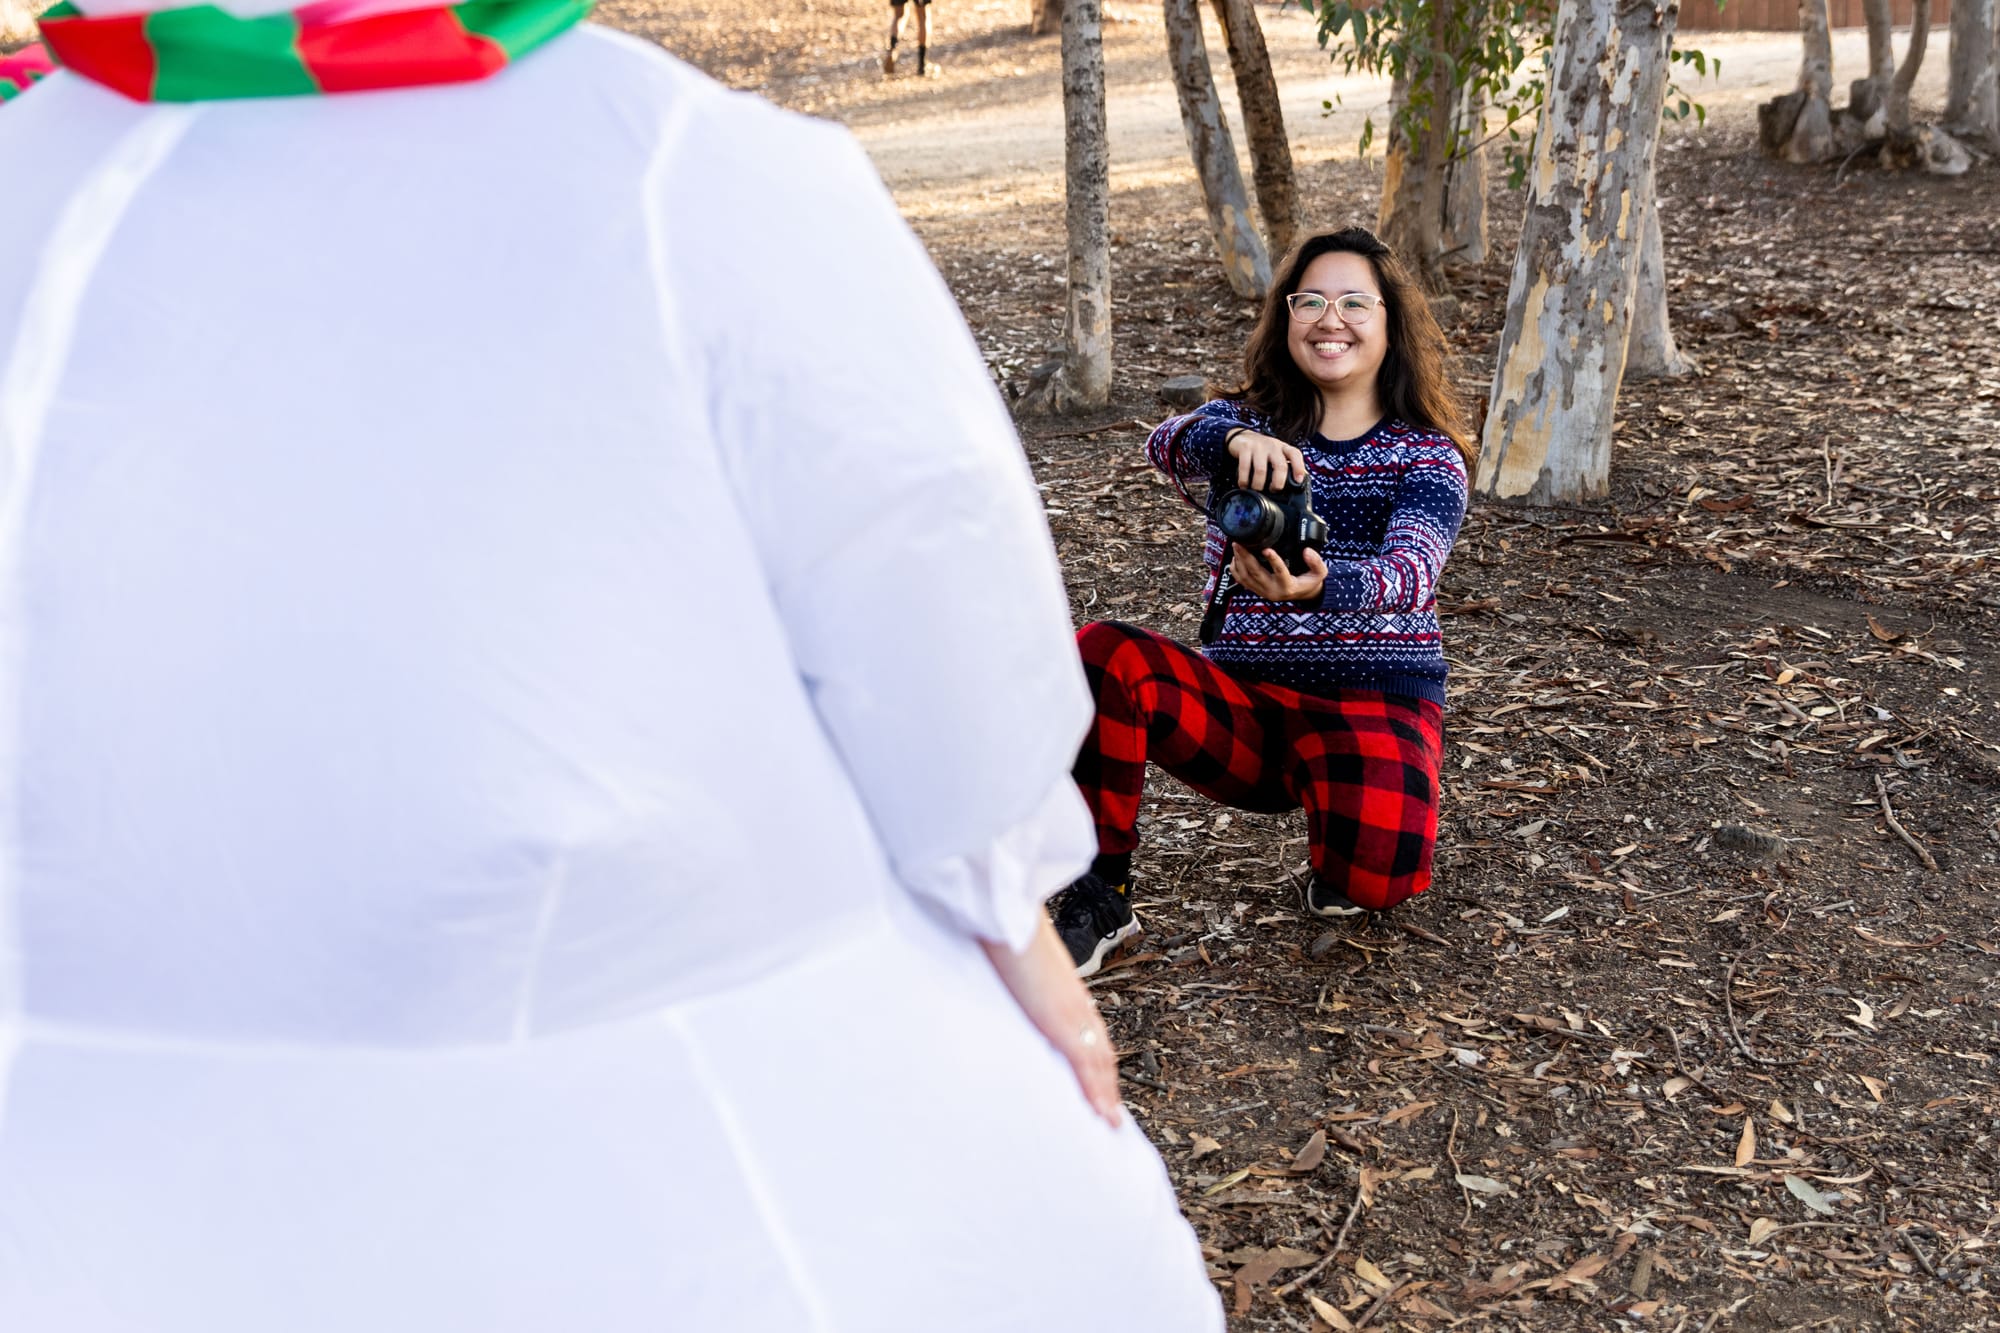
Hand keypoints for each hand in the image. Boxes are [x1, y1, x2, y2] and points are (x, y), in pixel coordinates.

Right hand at [981, 917, 1121, 1126]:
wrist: (1007, 914)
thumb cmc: (1008, 929)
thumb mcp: (1018, 959)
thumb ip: (1023, 982)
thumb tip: (1010, 992)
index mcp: (1067, 989)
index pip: (1091, 1033)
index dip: (1099, 1061)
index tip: (1101, 1082)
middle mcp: (1077, 1003)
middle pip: (1102, 1052)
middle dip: (1108, 1083)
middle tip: (1111, 1112)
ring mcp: (1072, 1014)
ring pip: (1100, 1063)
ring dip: (1106, 1093)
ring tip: (1109, 1121)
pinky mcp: (1061, 1023)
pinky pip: (1084, 1067)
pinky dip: (1096, 1094)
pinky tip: (1101, 1115)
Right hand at [1224, 429, 1306, 491]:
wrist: (1241, 436)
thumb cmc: (1262, 449)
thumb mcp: (1276, 453)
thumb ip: (1286, 464)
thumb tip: (1299, 480)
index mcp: (1283, 448)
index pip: (1295, 455)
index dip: (1299, 467)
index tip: (1298, 480)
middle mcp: (1273, 446)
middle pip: (1280, 466)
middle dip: (1278, 483)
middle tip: (1273, 490)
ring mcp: (1259, 447)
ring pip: (1261, 470)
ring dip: (1259, 484)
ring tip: (1257, 489)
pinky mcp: (1245, 448)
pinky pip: (1245, 467)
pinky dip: (1244, 480)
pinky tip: (1244, 485)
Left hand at [1231, 544, 1327, 603]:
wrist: (1303, 595)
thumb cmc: (1309, 582)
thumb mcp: (1320, 573)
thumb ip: (1316, 562)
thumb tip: (1307, 551)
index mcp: (1288, 586)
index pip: (1280, 572)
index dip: (1273, 560)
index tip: (1267, 548)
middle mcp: (1273, 590)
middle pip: (1256, 573)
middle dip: (1246, 557)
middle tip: (1240, 543)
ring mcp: (1263, 591)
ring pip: (1246, 577)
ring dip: (1239, 561)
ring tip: (1236, 546)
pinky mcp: (1257, 590)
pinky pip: (1242, 581)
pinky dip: (1236, 569)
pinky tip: (1235, 557)